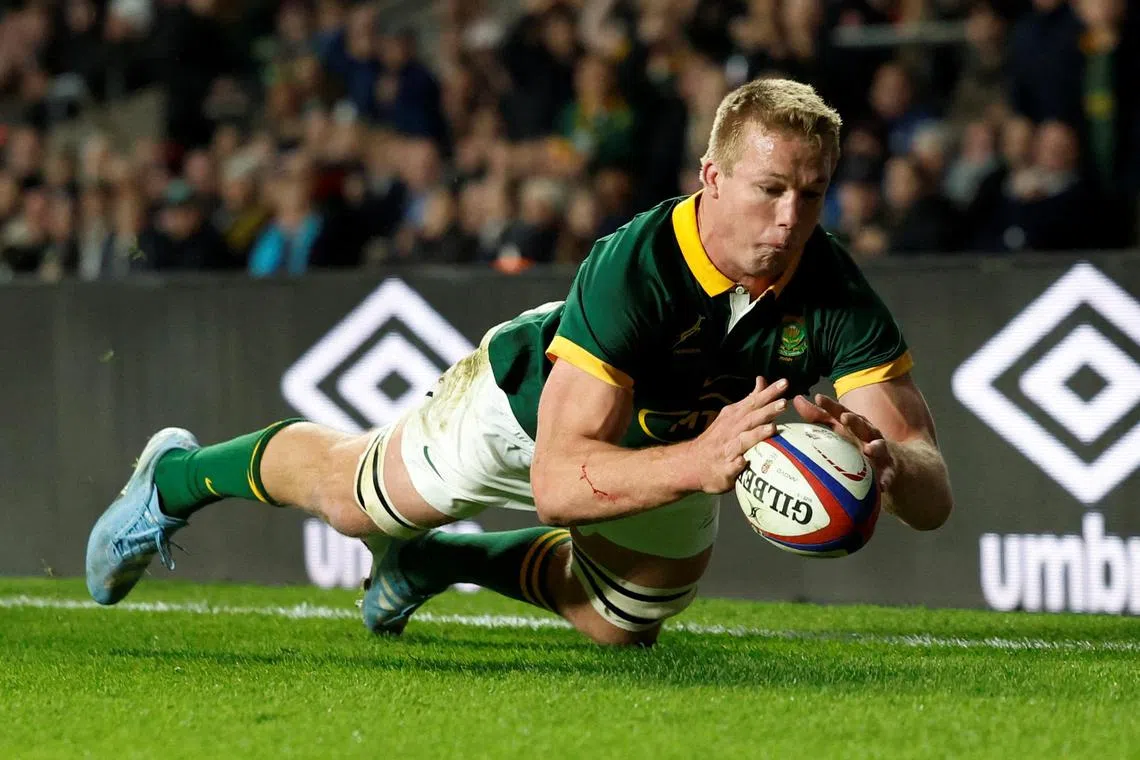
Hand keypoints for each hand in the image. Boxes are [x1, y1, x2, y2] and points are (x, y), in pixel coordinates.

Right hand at [689, 377, 788, 493]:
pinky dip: (738, 463)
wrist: (693, 462)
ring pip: (743, 440)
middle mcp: (731, 430)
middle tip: (784, 403)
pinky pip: (732, 466)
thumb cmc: (719, 438)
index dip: (769, 393)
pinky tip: (744, 462)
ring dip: (757, 434)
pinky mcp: (724, 469)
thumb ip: (750, 400)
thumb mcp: (732, 415)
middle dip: (767, 410)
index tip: (784, 383)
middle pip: (751, 418)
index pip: (754, 401)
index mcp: (734, 416)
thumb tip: (761, 380)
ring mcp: (727, 449)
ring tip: (772, 428)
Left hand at [793, 394, 895, 491]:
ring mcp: (879, 451)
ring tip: (869, 450)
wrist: (890, 459)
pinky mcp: (888, 468)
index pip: (840, 412)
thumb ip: (818, 415)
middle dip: (854, 420)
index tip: (818, 398)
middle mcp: (867, 433)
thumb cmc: (856, 440)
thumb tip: (796, 399)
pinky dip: (884, 480)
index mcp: (853, 423)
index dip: (830, 405)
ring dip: (875, 447)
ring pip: (879, 446)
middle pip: (861, 425)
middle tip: (844, 418)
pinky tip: (881, 486)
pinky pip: (887, 475)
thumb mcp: (838, 427)